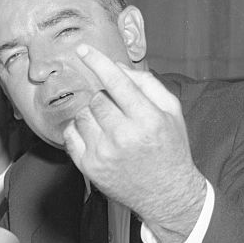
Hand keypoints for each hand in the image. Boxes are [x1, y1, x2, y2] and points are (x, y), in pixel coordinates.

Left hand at [63, 43, 206, 242]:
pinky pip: (71, 134)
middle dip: (105, 98)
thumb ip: (146, 84)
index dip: (98, 62)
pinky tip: (97, 136)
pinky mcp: (89, 167)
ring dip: (93, 114)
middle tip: (118, 111)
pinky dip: (80, 130)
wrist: (166, 193)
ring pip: (82, 114)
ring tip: (110, 126)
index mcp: (147, 119)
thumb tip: (116, 65)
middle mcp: (124, 136)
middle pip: (97, 98)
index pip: (116, 82)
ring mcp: (103, 154)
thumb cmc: (170, 148)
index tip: (83, 49)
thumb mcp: (171, 112)